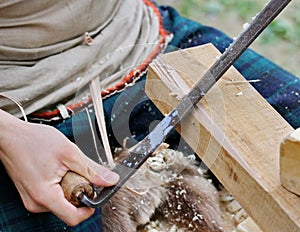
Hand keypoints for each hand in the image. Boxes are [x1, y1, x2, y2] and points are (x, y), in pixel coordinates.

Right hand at [0, 110, 118, 225]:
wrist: (10, 135)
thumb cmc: (32, 140)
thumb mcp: (69, 153)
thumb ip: (92, 170)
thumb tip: (110, 180)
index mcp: (45, 196)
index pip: (73, 218)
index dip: (89, 208)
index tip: (96, 195)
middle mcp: (36, 202)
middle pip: (68, 208)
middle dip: (78, 191)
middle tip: (76, 171)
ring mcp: (32, 199)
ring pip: (61, 201)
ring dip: (69, 186)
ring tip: (63, 167)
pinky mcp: (32, 193)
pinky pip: (53, 195)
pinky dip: (60, 184)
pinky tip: (56, 169)